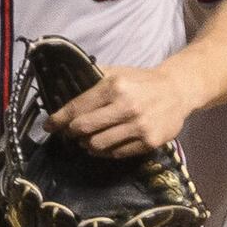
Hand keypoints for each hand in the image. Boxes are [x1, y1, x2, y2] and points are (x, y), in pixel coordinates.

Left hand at [56, 61, 199, 157]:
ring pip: (97, 145)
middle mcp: (126, 106)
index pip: (77, 108)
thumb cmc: (142, 82)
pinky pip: (117, 153)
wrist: (178, 90)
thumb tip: (64, 86)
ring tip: (88, 140)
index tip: (49, 126)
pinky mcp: (149, 141)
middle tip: (71, 133)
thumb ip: (93, 79)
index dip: (58, 119)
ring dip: (88, 144)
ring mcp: (139, 126)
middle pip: (83, 129)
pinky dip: (107, 151)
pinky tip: (107, 144)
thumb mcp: (118, 73)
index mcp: (115, 87)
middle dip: (72, 132)